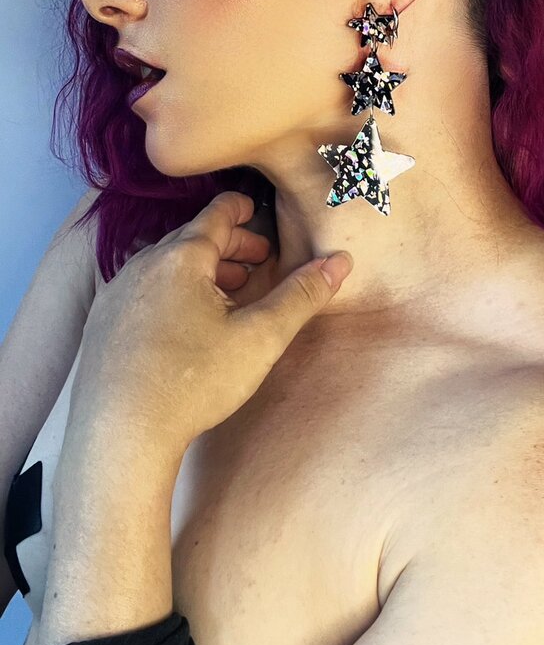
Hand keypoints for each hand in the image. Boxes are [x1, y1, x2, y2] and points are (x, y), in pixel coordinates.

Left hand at [69, 191, 353, 456]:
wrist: (120, 434)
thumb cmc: (194, 382)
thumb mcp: (261, 338)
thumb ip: (301, 295)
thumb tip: (340, 261)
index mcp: (182, 257)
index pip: (217, 214)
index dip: (242, 210)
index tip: (257, 211)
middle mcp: (143, 264)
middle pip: (191, 238)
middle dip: (228, 246)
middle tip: (256, 261)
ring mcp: (117, 292)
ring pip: (165, 265)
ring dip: (199, 270)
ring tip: (226, 293)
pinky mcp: (101, 322)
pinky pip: (143, 290)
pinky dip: (170, 291)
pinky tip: (183, 322)